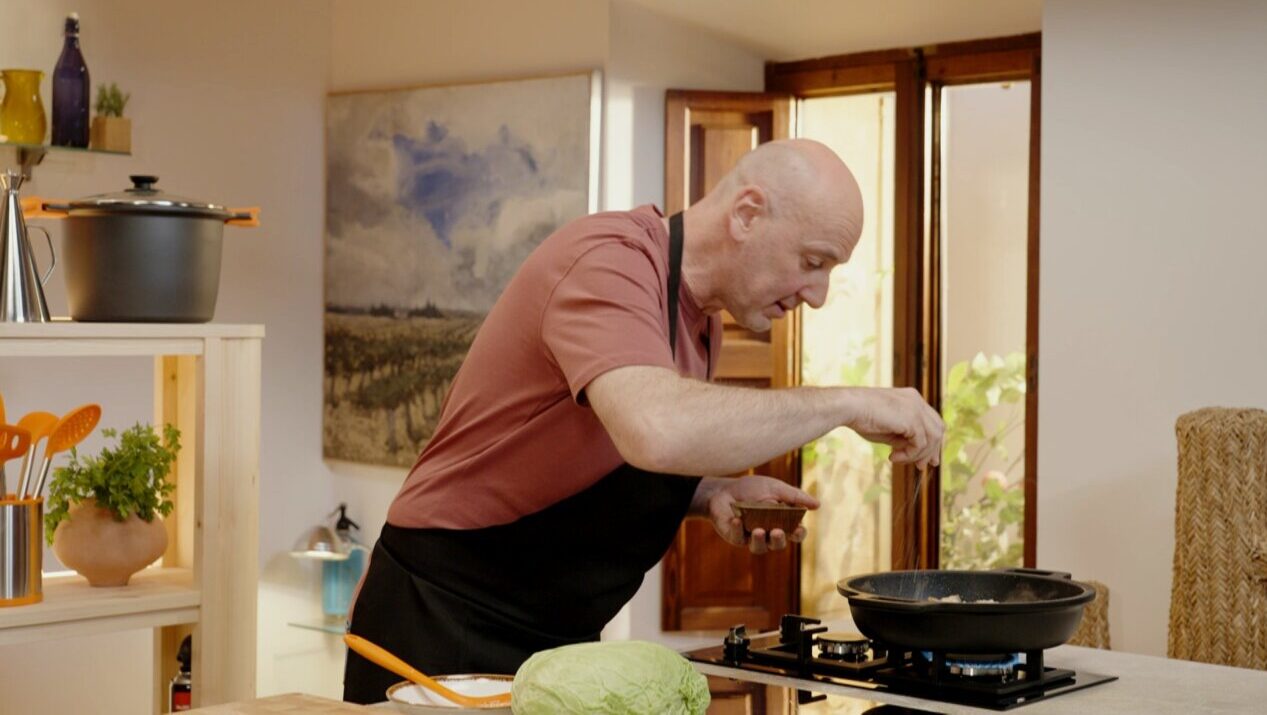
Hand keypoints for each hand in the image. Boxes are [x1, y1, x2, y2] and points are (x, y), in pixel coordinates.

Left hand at [701, 475, 819, 554]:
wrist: (725, 488)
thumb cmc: (753, 489)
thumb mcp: (775, 488)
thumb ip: (795, 496)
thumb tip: (817, 505)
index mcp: (782, 523)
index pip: (795, 534)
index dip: (799, 534)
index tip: (799, 529)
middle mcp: (769, 534)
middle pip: (778, 545)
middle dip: (779, 540)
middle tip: (777, 531)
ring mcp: (751, 538)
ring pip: (759, 548)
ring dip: (760, 541)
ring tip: (758, 530)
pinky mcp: (735, 537)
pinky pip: (738, 538)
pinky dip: (738, 529)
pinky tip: (737, 520)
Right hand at [846, 387, 944, 469]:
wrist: (849, 407)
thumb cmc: (862, 417)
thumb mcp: (888, 430)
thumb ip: (903, 438)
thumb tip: (914, 454)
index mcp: (912, 398)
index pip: (931, 422)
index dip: (931, 442)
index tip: (925, 460)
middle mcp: (917, 401)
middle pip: (938, 429)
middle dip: (932, 450)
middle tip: (921, 467)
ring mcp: (916, 408)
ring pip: (933, 438)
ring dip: (918, 454)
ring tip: (899, 460)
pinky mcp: (912, 419)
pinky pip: (920, 443)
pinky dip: (909, 454)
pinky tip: (893, 456)